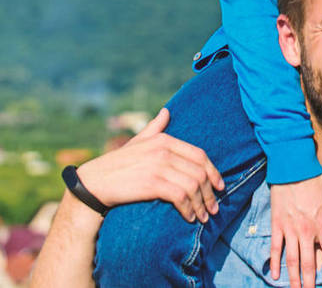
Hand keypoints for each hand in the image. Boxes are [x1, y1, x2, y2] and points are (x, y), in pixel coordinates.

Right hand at [76, 107, 224, 223]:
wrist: (94, 182)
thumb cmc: (118, 163)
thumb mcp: (138, 141)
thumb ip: (155, 127)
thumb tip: (167, 111)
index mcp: (164, 139)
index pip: (199, 154)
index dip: (213, 172)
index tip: (220, 186)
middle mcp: (164, 149)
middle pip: (199, 171)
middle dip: (210, 192)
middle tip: (214, 208)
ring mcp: (158, 166)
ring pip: (192, 185)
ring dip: (201, 204)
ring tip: (203, 217)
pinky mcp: (152, 183)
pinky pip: (180, 196)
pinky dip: (188, 209)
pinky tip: (188, 217)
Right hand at [270, 173, 321, 287]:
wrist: (294, 165)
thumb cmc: (317, 181)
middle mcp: (307, 231)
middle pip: (310, 264)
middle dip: (311, 283)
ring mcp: (290, 228)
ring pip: (293, 260)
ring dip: (294, 279)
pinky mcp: (277, 224)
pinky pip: (276, 247)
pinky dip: (274, 263)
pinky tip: (275, 276)